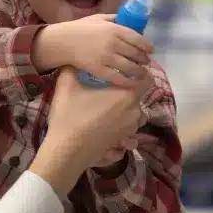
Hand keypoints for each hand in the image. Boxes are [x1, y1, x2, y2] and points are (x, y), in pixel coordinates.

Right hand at [30, 68, 148, 193]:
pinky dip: (123, 134)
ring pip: (136, 118)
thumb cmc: (70, 116)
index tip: (125, 74)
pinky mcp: (122, 144)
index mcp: (126, 95)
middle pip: (139, 98)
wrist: (65, 151)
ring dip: (127, 114)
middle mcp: (134, 113)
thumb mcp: (66, 85)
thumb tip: (74, 60)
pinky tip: (109, 131)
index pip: (147, 79)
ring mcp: (130, 131)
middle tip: (108, 93)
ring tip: (107, 112)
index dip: (139, 74)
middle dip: (127, 95)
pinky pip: (129, 136)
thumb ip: (72, 68)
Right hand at [37, 15, 154, 88]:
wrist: (63, 42)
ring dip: (139, 71)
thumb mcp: (99, 18)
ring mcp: (106, 57)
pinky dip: (129, 81)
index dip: (147, 46)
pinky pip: (118, 78)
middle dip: (144, 60)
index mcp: (114, 29)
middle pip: (135, 54)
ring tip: (142, 73)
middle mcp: (113, 43)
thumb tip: (129, 21)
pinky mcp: (99, 70)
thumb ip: (115, 19)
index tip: (151, 50)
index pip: (137, 39)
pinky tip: (133, 83)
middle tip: (146, 62)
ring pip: (130, 67)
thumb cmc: (80, 28)